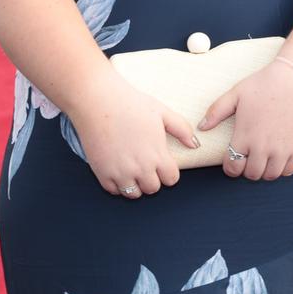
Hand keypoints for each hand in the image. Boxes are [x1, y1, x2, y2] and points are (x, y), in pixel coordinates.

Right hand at [69, 70, 198, 198]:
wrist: (98, 100)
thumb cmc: (130, 103)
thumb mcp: (162, 112)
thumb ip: (182, 129)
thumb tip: (195, 145)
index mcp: (157, 155)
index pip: (171, 179)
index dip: (168, 171)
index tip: (161, 161)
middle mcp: (140, 169)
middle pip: (153, 188)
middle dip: (152, 177)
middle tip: (145, 161)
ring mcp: (120, 173)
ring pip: (134, 194)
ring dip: (135, 183)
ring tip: (131, 166)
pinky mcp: (102, 173)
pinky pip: (113, 191)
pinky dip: (117, 183)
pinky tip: (117, 167)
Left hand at [199, 61, 292, 181]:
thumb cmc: (265, 83)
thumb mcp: (237, 93)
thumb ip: (216, 111)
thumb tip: (202, 127)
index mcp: (245, 135)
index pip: (233, 167)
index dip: (230, 166)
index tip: (232, 159)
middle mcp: (263, 147)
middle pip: (252, 175)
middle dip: (247, 169)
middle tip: (248, 157)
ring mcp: (283, 149)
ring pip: (270, 176)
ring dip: (264, 170)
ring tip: (263, 157)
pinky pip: (289, 171)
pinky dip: (283, 168)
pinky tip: (279, 156)